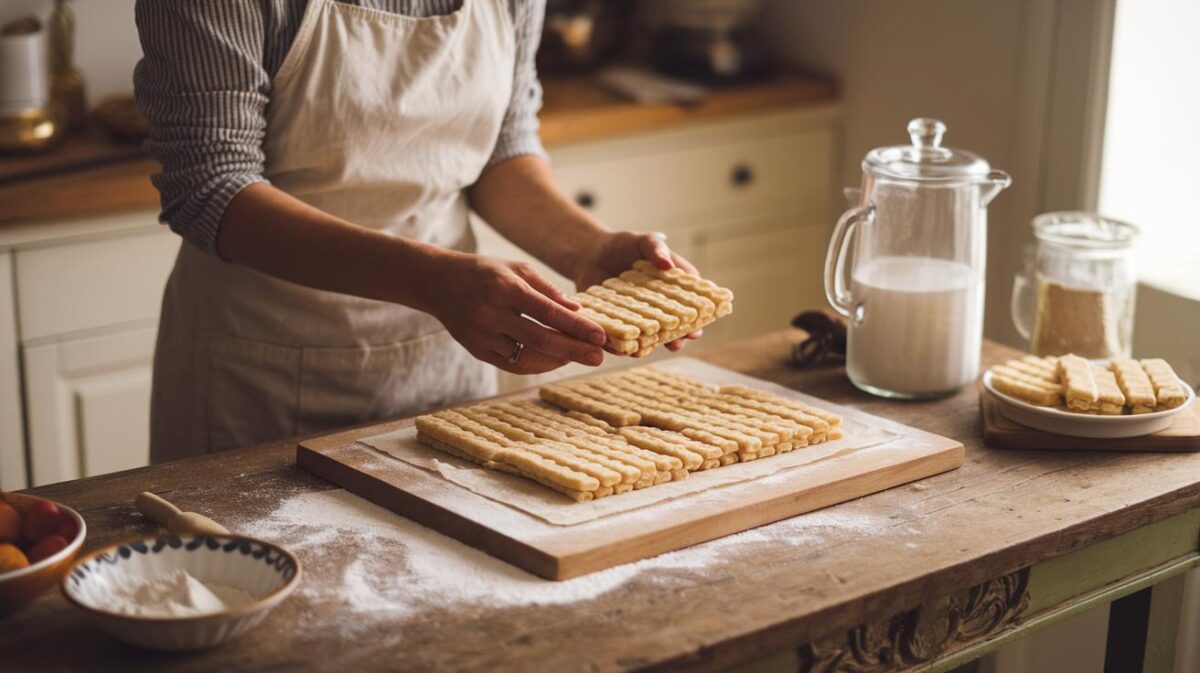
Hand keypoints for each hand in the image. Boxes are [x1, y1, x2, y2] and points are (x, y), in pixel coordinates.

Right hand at [426, 252, 606, 374]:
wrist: (436, 283)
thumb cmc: (483, 272)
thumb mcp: (516, 268)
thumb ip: (547, 290)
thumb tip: (577, 312)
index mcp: (505, 288)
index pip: (547, 312)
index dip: (576, 327)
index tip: (600, 336)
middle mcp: (491, 313)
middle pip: (540, 339)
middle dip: (574, 350)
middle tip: (599, 358)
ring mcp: (482, 335)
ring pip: (527, 357)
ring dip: (558, 360)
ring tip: (580, 356)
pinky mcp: (477, 350)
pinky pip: (513, 365)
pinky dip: (538, 364)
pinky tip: (555, 360)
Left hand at [572, 231, 702, 351]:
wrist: (592, 254)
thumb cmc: (625, 245)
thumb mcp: (644, 241)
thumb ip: (657, 249)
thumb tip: (667, 266)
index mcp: (675, 287)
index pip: (692, 304)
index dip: (696, 318)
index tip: (697, 328)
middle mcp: (661, 307)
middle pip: (675, 327)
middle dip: (677, 338)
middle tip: (676, 344)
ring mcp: (641, 317)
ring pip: (651, 337)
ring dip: (650, 345)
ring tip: (647, 349)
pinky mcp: (619, 323)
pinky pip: (623, 337)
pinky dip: (623, 344)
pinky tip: (622, 348)